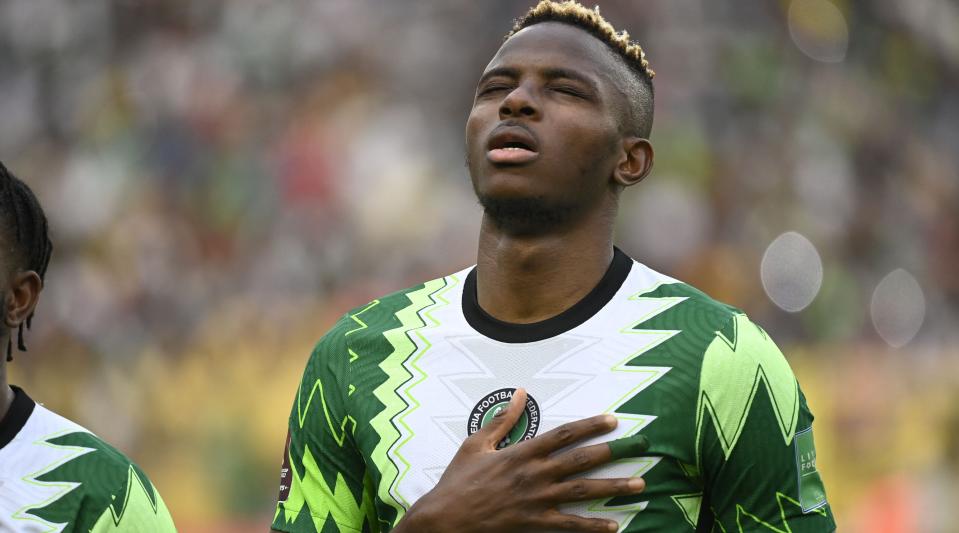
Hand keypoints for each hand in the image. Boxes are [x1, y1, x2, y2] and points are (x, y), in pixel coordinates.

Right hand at [397, 389, 647, 532]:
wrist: (445, 518)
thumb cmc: (458, 481)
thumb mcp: (476, 444)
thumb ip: (502, 420)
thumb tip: (518, 393)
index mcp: (522, 452)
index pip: (564, 434)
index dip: (591, 426)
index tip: (612, 420)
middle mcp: (534, 474)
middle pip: (581, 460)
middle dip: (612, 453)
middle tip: (640, 448)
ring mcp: (537, 500)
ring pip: (583, 491)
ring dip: (613, 487)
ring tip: (639, 485)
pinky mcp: (534, 523)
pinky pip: (570, 524)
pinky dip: (593, 526)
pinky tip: (614, 526)